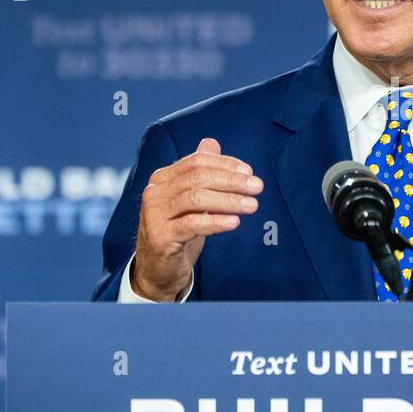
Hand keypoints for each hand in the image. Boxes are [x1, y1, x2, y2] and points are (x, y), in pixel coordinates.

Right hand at [130, 137, 262, 300]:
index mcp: (162, 178)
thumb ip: (199, 172)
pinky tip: (235, 222)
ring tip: (252, 205)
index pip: (196, 161)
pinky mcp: (160, 237)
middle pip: (198, 178)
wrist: (158, 268)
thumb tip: (211, 143)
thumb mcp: (190, 200)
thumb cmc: (178, 230)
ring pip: (196, 199)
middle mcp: (155, 192)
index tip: (249, 172)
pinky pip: (192, 224)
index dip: (225, 164)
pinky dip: (216, 222)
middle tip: (257, 187)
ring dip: (229, 201)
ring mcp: (154, 214)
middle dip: (232, 181)